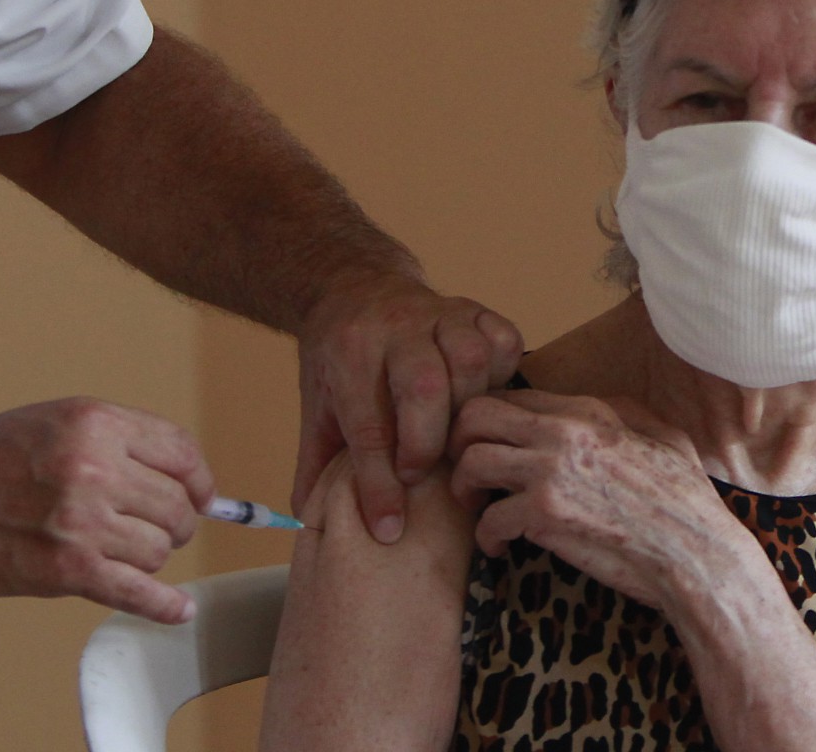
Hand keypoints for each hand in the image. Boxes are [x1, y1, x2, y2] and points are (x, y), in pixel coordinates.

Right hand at [0, 398, 213, 623]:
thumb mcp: (61, 420)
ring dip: (150, 555)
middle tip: (159, 529)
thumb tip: (182, 476)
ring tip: (124, 550)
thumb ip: (122, 442)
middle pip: (176, 505)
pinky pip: (136, 592)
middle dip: (176, 521)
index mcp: (99, 425)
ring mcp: (83, 522)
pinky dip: (163, 605)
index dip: (200, 479)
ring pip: (158, 549)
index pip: (182, 452)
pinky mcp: (68, 569)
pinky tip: (179, 609)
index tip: (203, 495)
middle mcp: (96, 469)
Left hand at [294, 272, 521, 543]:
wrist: (353, 287)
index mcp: (348, 354)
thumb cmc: (339, 359)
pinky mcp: (471, 308)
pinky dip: (502, 373)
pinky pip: (501, 338)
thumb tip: (313, 523)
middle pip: (422, 387)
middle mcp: (394, 327)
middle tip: (420, 475)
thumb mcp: (317, 408)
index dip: (381, 484)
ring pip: (469, 359)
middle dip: (427, 443)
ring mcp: (438, 313)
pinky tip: (485, 398)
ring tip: (457, 438)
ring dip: (469, 408)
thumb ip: (318, 463)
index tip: (390, 528)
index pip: (369, 427)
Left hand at [446, 389, 738, 608]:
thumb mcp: (665, 436)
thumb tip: (598, 405)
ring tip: (479, 508)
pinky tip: (501, 547)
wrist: (695, 552)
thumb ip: (626, 413)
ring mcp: (552, 472)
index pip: (513, 394)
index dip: (490, 420)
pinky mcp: (545, 515)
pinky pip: (488, 520)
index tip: (488, 445)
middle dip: (460, 442)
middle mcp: (564, 432)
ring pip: (471, 462)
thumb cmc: (685, 501)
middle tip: (469, 471)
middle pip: (476, 415)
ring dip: (465, 489)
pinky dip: (487, 538)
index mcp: (590, 410)